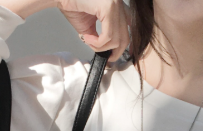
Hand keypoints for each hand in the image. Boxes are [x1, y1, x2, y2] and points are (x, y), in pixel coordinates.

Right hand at [0, 1, 128, 61]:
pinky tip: (87, 38)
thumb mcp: (91, 25)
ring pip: (118, 38)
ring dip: (101, 47)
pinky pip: (109, 35)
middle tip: (101, 53)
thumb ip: (102, 37)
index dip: (129, 44)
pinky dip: (98, 43)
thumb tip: (108, 51)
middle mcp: (118, 2)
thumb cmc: (72, 6)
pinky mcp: (108, 7)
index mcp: (116, 4)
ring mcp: (115, 3)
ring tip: (88, 41)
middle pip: (126, 36)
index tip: (118, 54)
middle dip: (113, 50)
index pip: (130, 26)